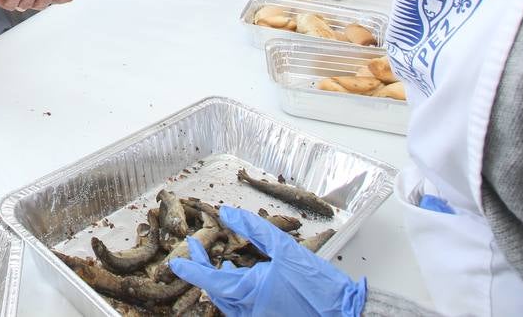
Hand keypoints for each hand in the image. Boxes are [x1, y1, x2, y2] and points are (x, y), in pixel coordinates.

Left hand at [168, 207, 366, 316]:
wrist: (347, 313)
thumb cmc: (320, 286)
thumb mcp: (285, 249)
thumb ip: (254, 229)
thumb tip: (228, 215)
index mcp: (248, 292)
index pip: (208, 279)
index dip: (190, 267)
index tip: (175, 260)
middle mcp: (248, 311)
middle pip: (216, 290)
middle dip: (203, 269)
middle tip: (196, 248)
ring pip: (228, 301)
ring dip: (221, 282)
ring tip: (221, 262)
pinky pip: (242, 308)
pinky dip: (236, 292)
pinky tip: (244, 279)